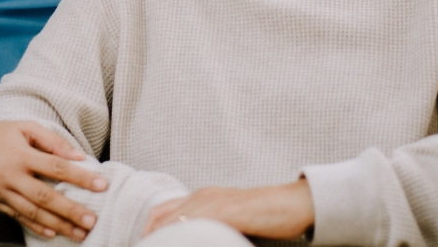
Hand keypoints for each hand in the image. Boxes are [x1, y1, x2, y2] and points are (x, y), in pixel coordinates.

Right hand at [0, 119, 106, 240]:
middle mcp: (11, 176)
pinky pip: (17, 218)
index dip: (80, 177)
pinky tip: (52, 233)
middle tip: (92, 220)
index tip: (101, 184)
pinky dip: (35, 227)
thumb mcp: (24, 128)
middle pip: (45, 197)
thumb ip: (52, 141)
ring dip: (58, 224)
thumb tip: (78, 156)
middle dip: (71, 210)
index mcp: (21, 154)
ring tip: (78, 232)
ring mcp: (1, 192)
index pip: (57, 167)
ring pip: (33, 213)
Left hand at [144, 179, 313, 240]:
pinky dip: (184, 239)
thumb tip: (192, 239)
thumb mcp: (229, 217)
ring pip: (174, 223)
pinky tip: (183, 246)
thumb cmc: (264, 215)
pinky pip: (196, 227)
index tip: (146, 245)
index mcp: (201, 196)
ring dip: (164, 240)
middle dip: (150, 237)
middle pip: (161, 217)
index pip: (161, 212)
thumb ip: (210, 225)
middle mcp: (202, 196)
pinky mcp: (225, 212)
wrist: (291, 203)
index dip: (149, 231)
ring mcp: (213, 202)